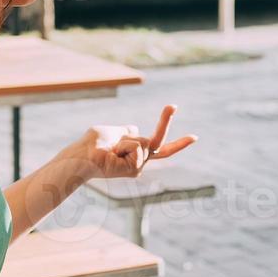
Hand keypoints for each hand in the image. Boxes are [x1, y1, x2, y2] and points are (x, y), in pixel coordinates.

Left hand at [63, 104, 197, 179]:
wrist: (82, 156)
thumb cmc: (92, 144)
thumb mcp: (112, 131)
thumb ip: (125, 130)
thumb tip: (134, 129)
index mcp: (135, 152)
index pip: (158, 146)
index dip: (177, 142)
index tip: (195, 137)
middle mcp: (139, 161)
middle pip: (161, 144)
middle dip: (166, 122)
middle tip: (175, 107)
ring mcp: (139, 166)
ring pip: (144, 141)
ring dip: (126, 140)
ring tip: (111, 149)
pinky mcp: (137, 168)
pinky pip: (137, 146)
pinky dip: (124, 145)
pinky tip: (113, 154)